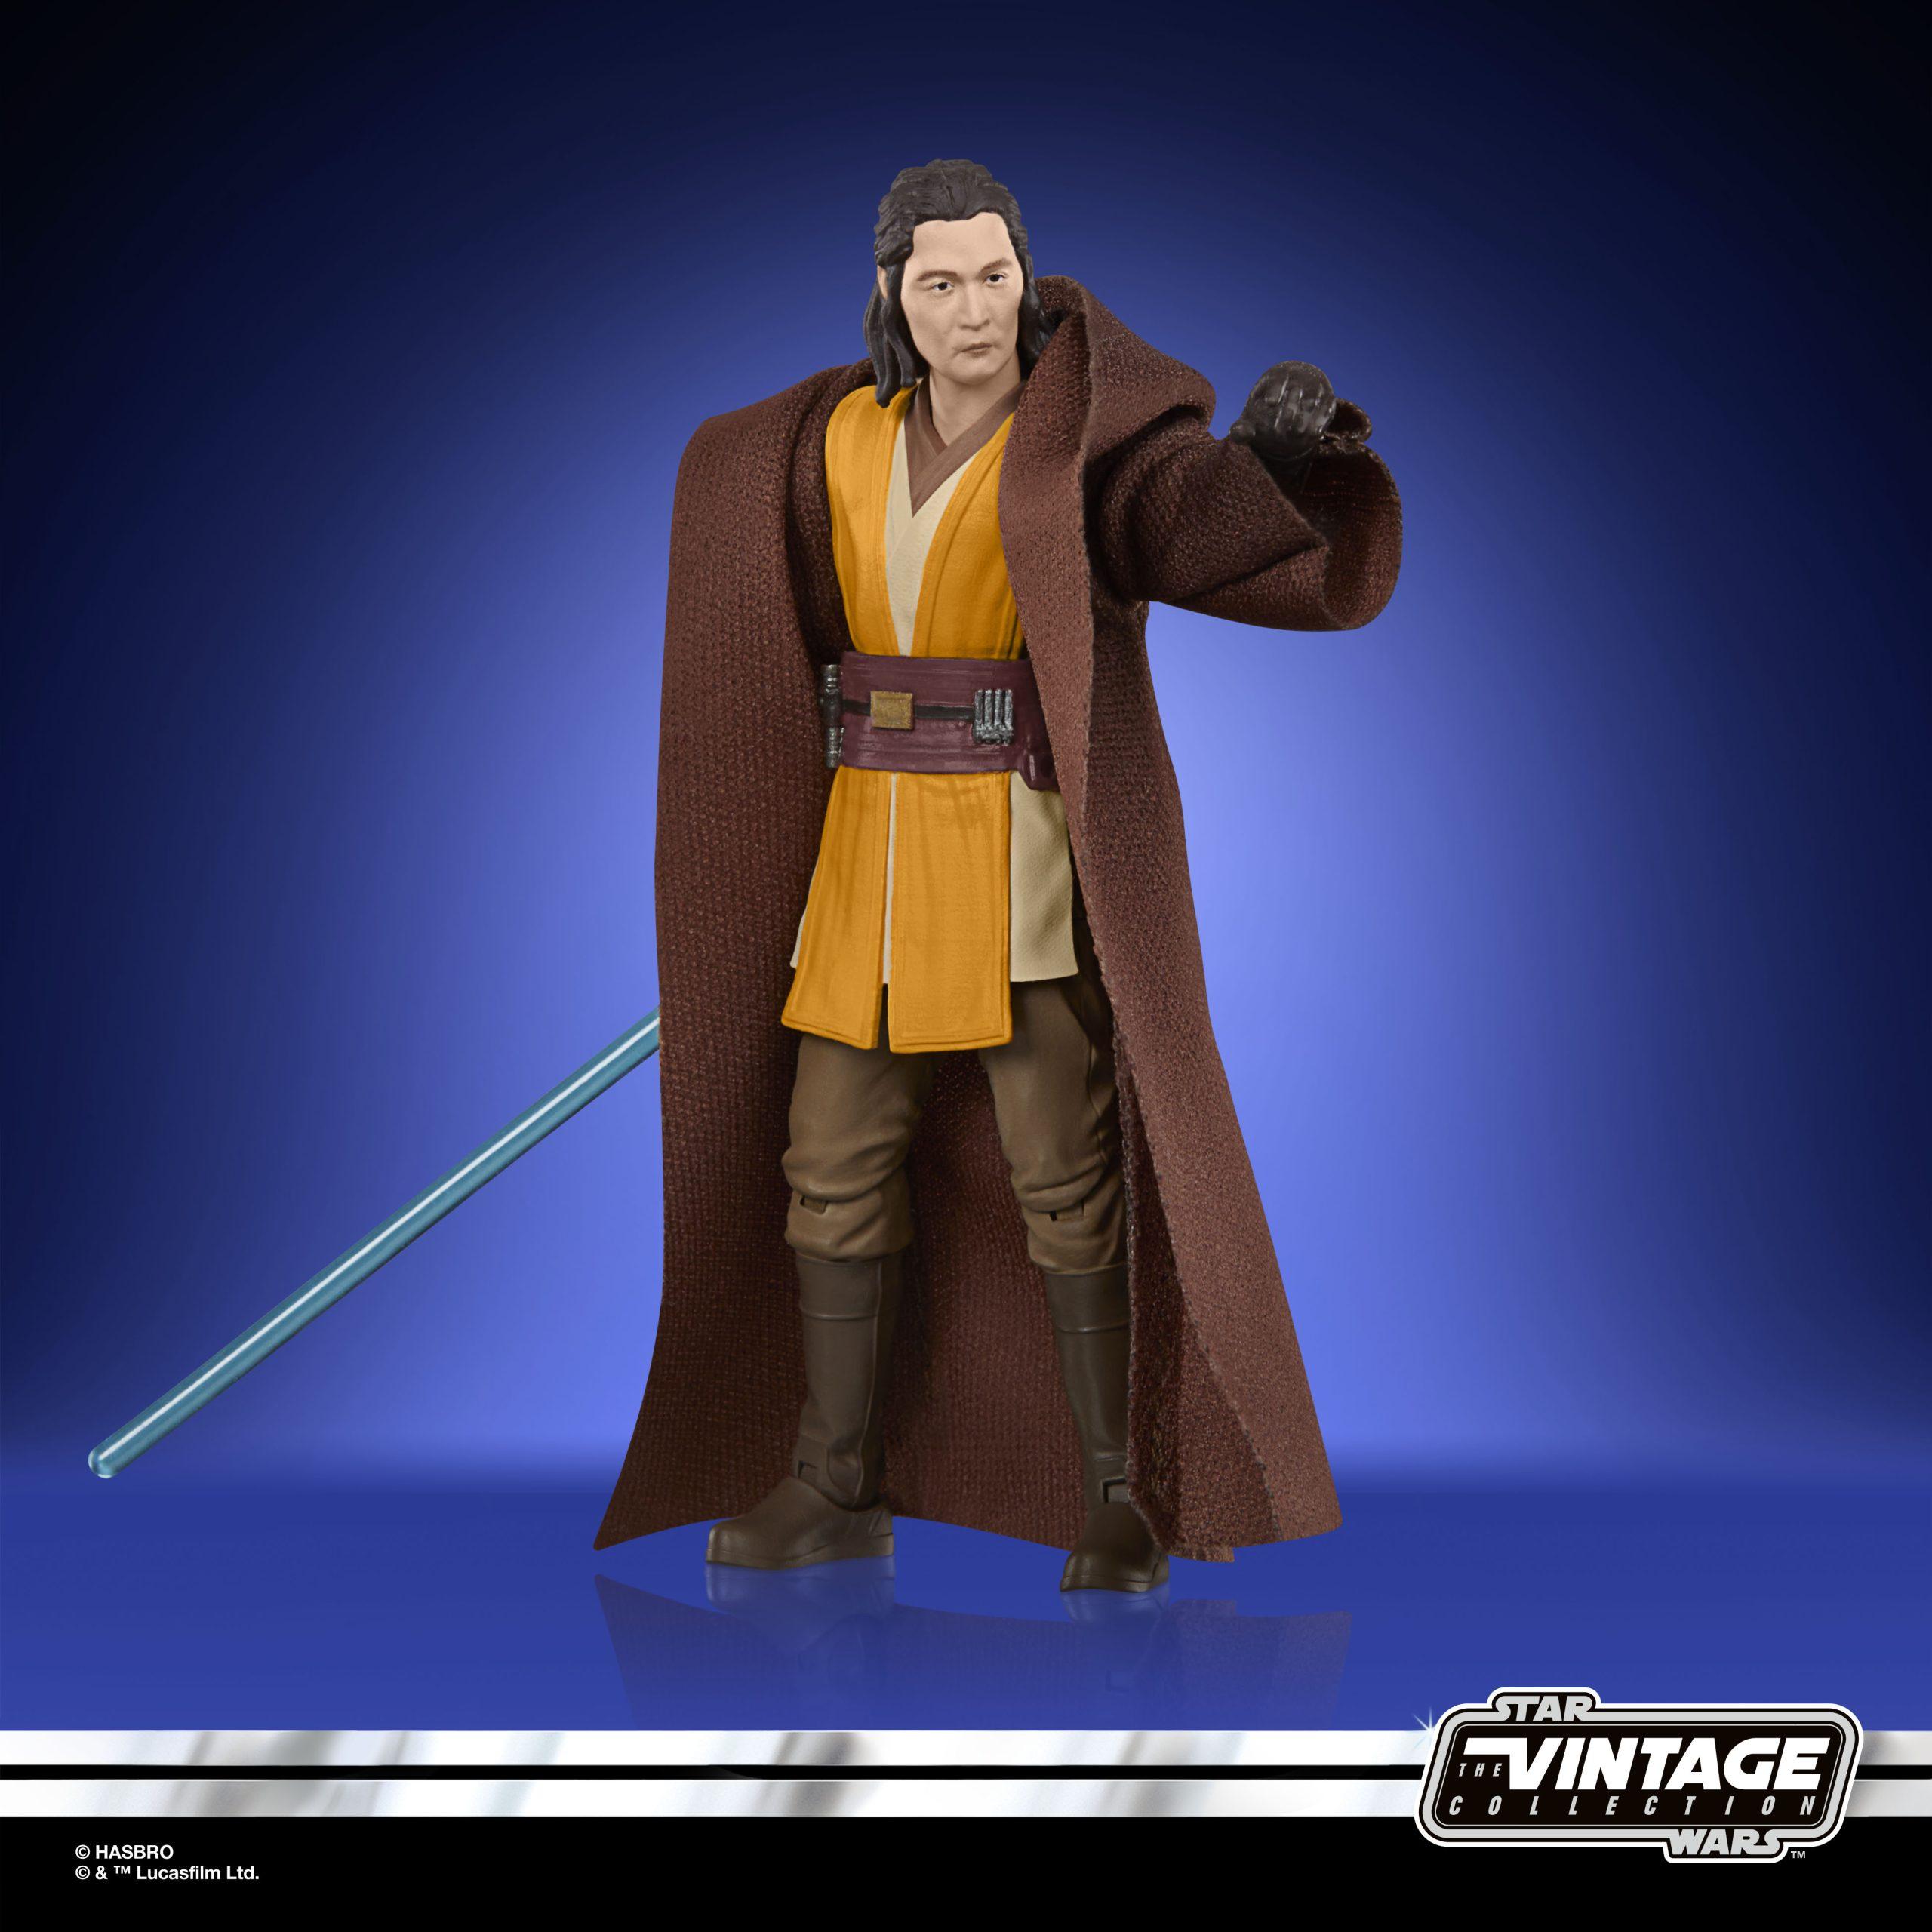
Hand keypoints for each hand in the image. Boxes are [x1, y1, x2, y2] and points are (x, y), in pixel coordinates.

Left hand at [1229, 361, 1336, 478]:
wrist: (1296, 397)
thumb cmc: (1269, 408)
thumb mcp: (1254, 417)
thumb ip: (1243, 428)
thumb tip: (1235, 435)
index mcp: (1277, 375)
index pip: (1277, 378)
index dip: (1275, 388)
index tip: (1270, 402)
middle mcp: (1299, 377)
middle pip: (1295, 391)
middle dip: (1289, 410)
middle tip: (1280, 431)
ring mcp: (1315, 387)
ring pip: (1312, 399)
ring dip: (1305, 416)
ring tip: (1296, 433)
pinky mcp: (1328, 398)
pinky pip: (1327, 407)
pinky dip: (1322, 419)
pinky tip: (1315, 434)